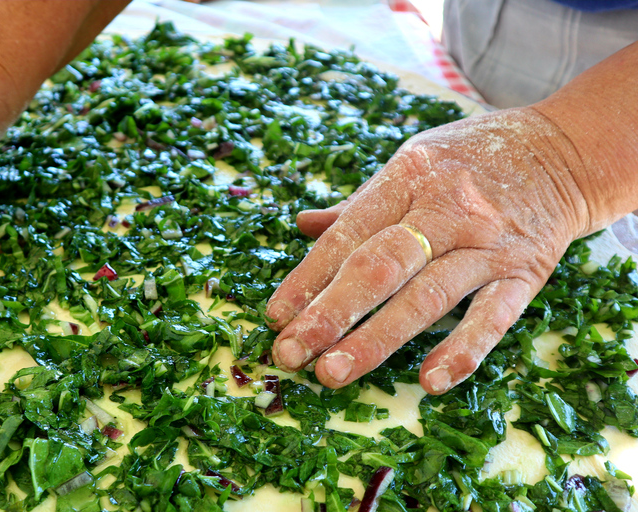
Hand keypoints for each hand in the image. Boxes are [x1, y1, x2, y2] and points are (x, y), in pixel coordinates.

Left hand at [266, 108, 592, 393]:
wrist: (560, 151)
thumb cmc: (469, 159)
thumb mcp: (410, 162)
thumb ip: (358, 203)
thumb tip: (303, 225)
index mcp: (407, 178)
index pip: (349, 234)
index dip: (308, 277)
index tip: (276, 316)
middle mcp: (445, 209)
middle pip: (380, 266)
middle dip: (330, 312)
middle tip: (290, 354)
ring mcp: (486, 244)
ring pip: (427, 296)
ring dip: (377, 338)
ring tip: (333, 373)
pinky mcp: (524, 272)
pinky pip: (493, 316)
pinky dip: (463, 349)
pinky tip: (430, 381)